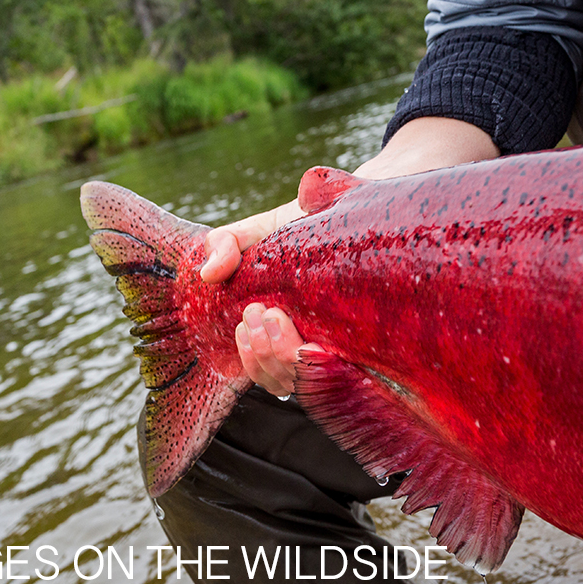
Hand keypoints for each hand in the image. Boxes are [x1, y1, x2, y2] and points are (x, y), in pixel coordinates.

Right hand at [205, 117, 498, 394]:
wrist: (364, 200)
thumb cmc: (307, 222)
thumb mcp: (260, 230)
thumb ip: (227, 244)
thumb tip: (208, 273)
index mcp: (284, 333)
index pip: (264, 371)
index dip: (253, 358)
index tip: (249, 320)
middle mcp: (313, 346)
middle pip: (282, 382)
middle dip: (264, 356)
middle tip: (265, 313)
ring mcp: (343, 347)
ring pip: (309, 383)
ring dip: (285, 359)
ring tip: (281, 318)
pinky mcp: (374, 344)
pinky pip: (348, 375)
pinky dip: (325, 366)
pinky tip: (320, 344)